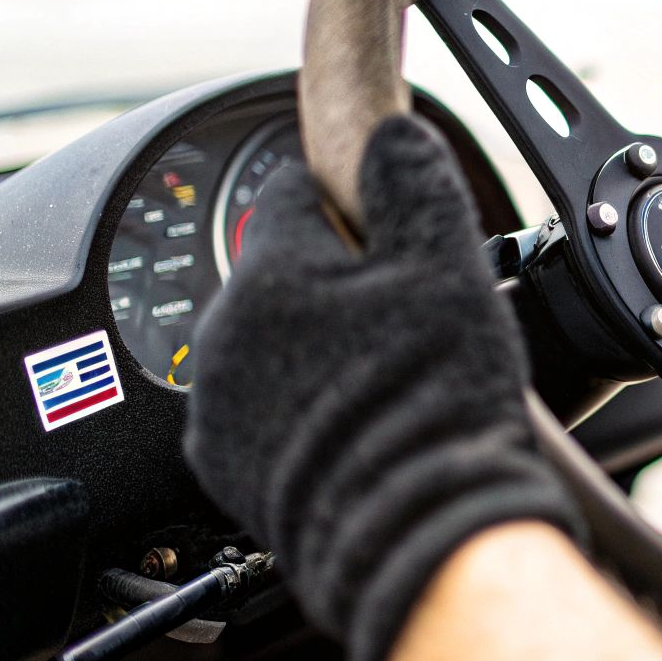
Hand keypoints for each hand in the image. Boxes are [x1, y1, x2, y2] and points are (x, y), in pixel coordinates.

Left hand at [183, 114, 582, 660]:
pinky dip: (300, 408)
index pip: (294, 190)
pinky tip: (355, 423)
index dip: (351, 203)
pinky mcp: (225, 467)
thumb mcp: (445, 266)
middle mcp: (222, 333)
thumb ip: (413, 182)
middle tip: (404, 317)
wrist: (415, 529)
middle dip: (334, 282)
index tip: (387, 230)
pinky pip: (260, 410)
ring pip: (269, 342)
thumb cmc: (431, 400)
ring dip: (314, 346)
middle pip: (282, 273)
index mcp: (271, 270)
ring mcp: (216, 405)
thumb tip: (392, 131)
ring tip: (384, 377)